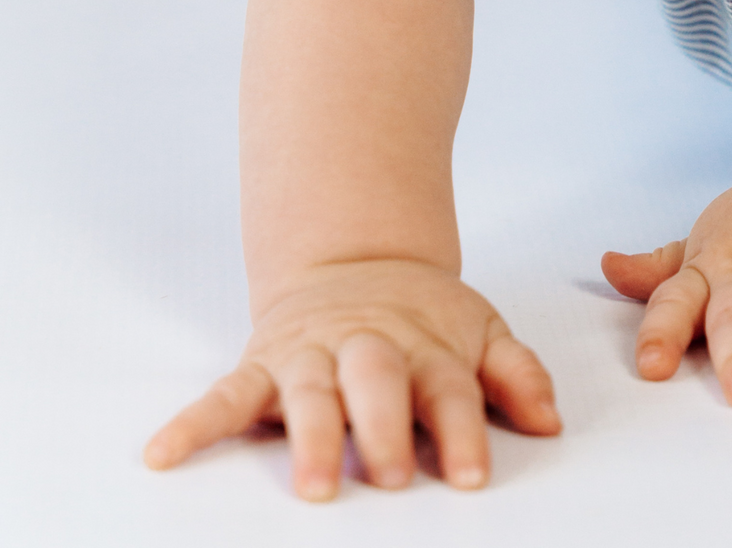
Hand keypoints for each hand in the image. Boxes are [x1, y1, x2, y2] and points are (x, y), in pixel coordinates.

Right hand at [144, 259, 559, 499]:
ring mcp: (313, 354)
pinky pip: (225, 393)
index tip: (471, 476)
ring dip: (310, 436)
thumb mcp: (480, 331)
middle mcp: (369, 348)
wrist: (358, 261)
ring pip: (311, 391)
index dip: (462, 431)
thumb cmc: (424, 318)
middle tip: (389, 476)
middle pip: (378, 383)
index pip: (449, 388)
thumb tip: (551, 421)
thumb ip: (515, 373)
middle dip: (383, 429)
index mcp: (427, 345)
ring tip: (312, 487)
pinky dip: (194, 422)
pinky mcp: (264, 362)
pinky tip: (164, 453)